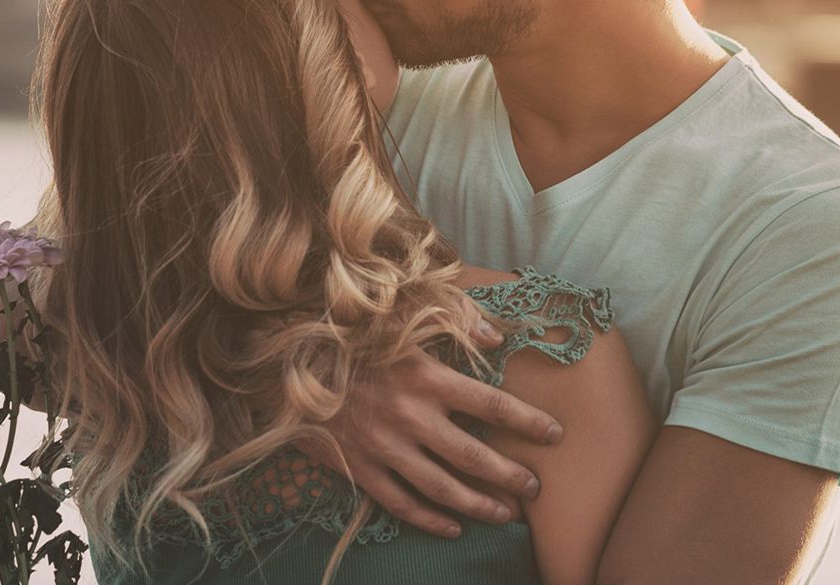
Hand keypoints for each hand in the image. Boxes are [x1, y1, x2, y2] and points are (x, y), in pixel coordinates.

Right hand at [296, 295, 564, 537]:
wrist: (285, 363)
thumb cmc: (350, 334)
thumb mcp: (401, 313)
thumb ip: (456, 317)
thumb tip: (498, 337)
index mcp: (426, 376)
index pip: (493, 405)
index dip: (529, 421)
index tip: (555, 433)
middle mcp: (411, 417)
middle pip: (474, 456)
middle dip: (511, 475)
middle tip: (535, 488)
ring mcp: (384, 447)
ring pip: (443, 488)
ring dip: (479, 504)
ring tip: (506, 514)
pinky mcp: (360, 468)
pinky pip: (402, 503)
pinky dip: (430, 519)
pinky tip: (453, 525)